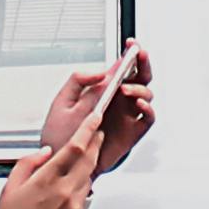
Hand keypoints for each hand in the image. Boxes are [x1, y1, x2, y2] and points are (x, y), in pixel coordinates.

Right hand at [0, 106, 101, 208]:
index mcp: (48, 180)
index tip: (95, 118)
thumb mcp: (10, 187)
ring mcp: (76, 208)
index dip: (88, 130)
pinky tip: (65, 197)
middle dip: (95, 144)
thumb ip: (28, 163)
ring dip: (85, 169)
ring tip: (75, 167)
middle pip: (89, 160)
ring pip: (87, 180)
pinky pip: (83, 201)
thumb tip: (46, 152)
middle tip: (96, 134)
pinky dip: (78, 194)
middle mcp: (66, 192)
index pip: (75, 147)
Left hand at [39, 44, 159, 176]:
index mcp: (102, 91)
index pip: (120, 69)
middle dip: (143, 64)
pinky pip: (147, 120)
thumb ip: (77, 82)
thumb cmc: (60, 136)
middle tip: (139, 56)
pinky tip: (140, 104)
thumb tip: (100, 71)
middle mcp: (118, 102)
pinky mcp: (131, 134)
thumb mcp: (62, 103)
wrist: (61, 164)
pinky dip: (148, 110)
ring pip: (146, 95)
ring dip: (140, 88)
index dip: (129, 55)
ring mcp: (126, 117)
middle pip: (139, 78)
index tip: (132, 44)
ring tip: (126, 89)